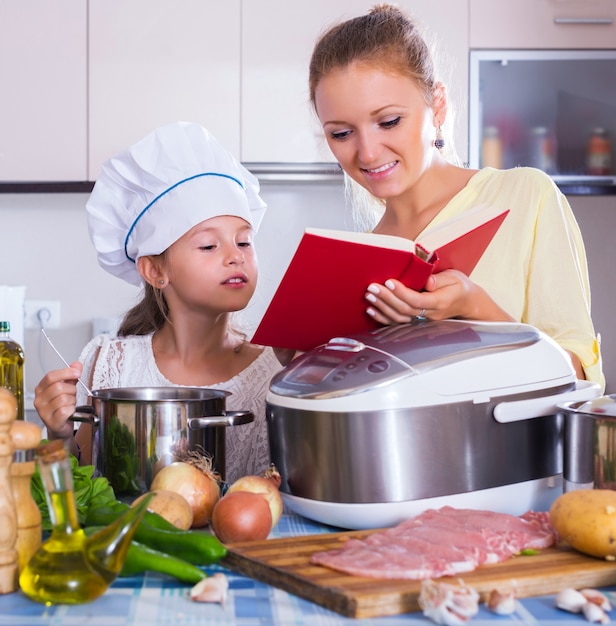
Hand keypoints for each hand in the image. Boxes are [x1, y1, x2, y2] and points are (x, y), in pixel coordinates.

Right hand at [33, 362, 82, 439]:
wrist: (61, 428)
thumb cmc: (62, 407)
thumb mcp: (67, 389)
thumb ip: (71, 377)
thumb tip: (77, 364)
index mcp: (41, 389)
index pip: (51, 376)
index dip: (66, 372)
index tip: (77, 372)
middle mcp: (39, 400)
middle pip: (58, 387)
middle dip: (71, 390)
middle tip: (73, 395)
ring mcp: (43, 412)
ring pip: (63, 399)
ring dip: (72, 401)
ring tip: (70, 404)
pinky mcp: (51, 422)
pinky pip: (65, 411)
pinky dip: (72, 410)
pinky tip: (70, 412)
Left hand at [364, 270, 513, 323]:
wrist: (466, 304)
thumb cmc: (459, 288)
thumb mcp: (455, 278)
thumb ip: (440, 279)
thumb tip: (427, 281)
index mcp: (439, 303)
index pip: (417, 300)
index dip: (401, 292)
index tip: (389, 282)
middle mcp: (429, 315)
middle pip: (404, 309)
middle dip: (386, 298)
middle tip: (372, 287)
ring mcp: (422, 321)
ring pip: (398, 318)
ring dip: (381, 307)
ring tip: (369, 296)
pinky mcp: (415, 323)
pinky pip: (397, 323)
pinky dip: (382, 317)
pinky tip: (371, 310)